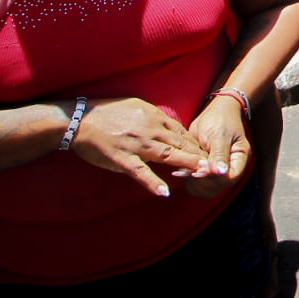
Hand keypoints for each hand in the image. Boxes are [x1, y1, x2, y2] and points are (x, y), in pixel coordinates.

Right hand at [70, 96, 211, 197]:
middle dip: (200, 154)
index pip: (182, 132)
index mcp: (155, 117)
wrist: (80, 119)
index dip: (197, 143)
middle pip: (181, 143)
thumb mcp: (137, 106)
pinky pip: (140, 171)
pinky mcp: (122, 158)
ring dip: (187, 164)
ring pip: (168, 155)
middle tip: (218, 164)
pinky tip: (164, 192)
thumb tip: (169, 127)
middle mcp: (150, 129)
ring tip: (203, 172)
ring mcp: (137, 144)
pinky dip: (152, 182)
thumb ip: (155, 118)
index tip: (210, 153)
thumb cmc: (108, 112)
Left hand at [179, 94, 248, 197]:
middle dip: (201, 181)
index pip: (229, 178)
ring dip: (193, 183)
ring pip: (206, 190)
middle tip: (188, 168)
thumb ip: (219, 155)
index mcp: (239, 159)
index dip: (213, 177)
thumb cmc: (220, 120)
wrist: (214, 113)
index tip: (198, 169)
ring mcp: (218, 172)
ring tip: (183, 169)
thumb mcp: (219, 135)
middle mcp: (230, 169)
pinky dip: (188, 181)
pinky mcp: (207, 172)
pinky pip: (198, 185)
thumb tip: (221, 173)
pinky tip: (181, 170)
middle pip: (217, 187)